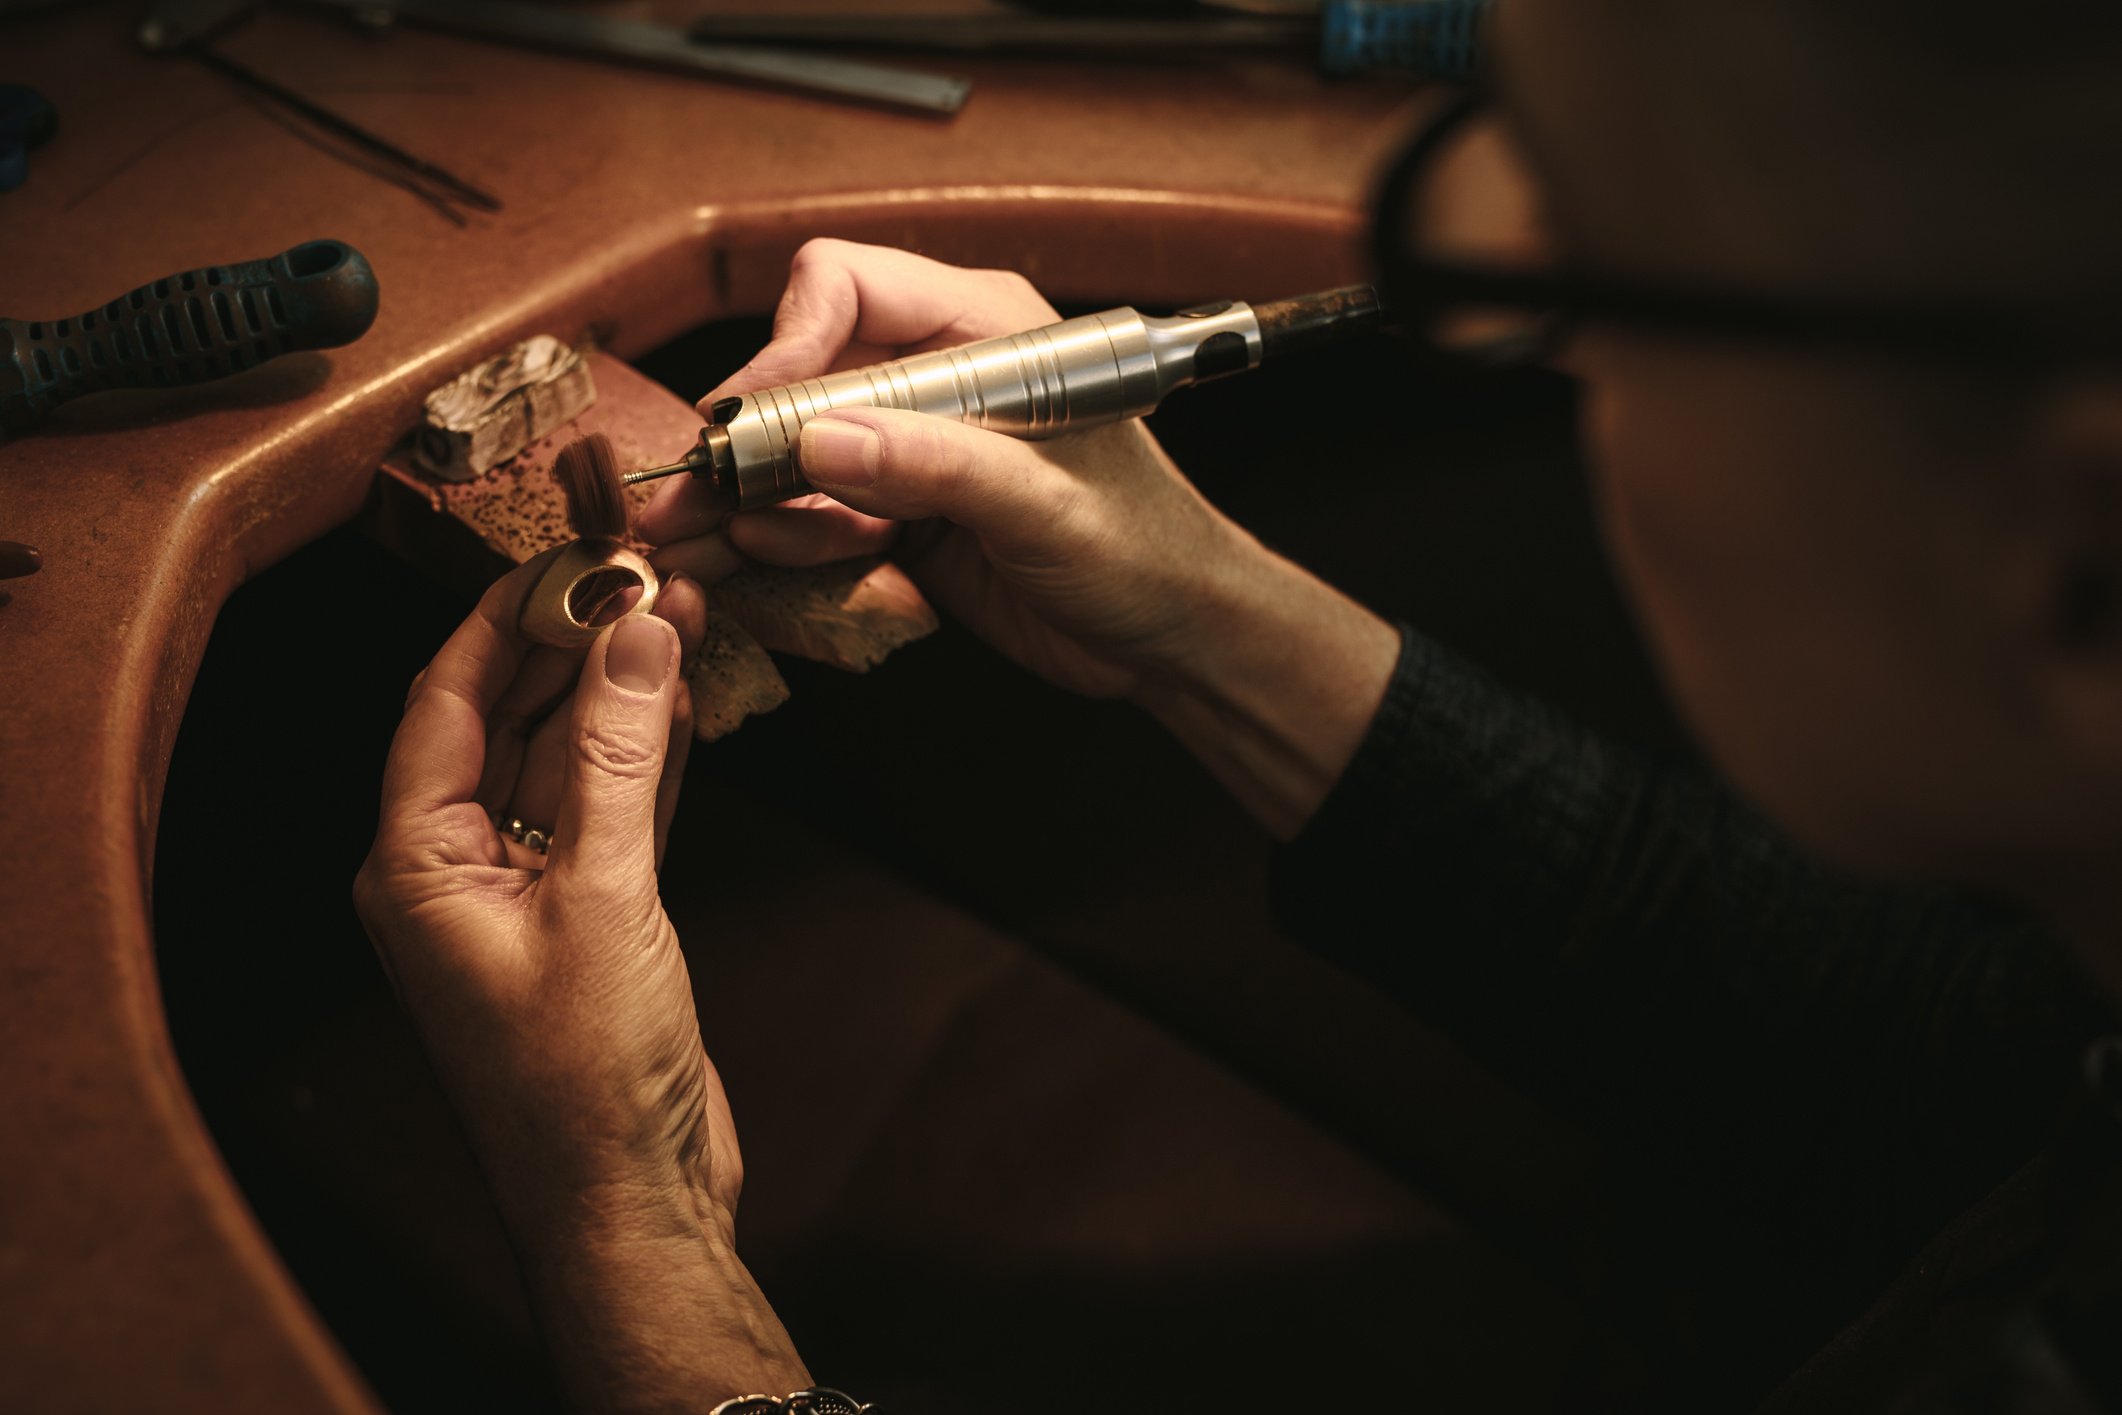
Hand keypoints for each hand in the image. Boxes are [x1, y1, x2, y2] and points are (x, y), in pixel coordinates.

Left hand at [354, 561, 806, 1409]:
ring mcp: (522, 894)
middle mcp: (452, 870)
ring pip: (563, 760)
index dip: (505, 616)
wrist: (628, 1195)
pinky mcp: (587, 918)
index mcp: (413, 862)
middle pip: (504, 719)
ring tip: (677, 613)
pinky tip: (681, 700)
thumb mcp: (605, 894)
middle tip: (641, 573)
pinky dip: (643, 756)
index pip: (443, 699)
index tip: (568, 552)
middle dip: (572, 644)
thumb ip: (619, 753)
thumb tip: (635, 630)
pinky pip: (606, 809)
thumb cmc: (583, 1076)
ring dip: (616, 693)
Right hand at [639, 239, 1401, 837]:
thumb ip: (938, 466)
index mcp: (983, 329)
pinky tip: (770, 565)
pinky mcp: (897, 510)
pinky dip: (779, 543)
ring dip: (757, 503)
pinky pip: (810, 512)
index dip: (785, 347)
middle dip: (746, 443)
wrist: (1172, 637)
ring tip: (754, 549)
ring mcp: (911, 445)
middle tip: (692, 502)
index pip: (844, 287)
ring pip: (791, 451)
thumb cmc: (1144, 550)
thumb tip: (825, 435)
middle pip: (799, 374)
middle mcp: (936, 375)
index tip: (750, 424)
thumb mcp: (1046, 506)